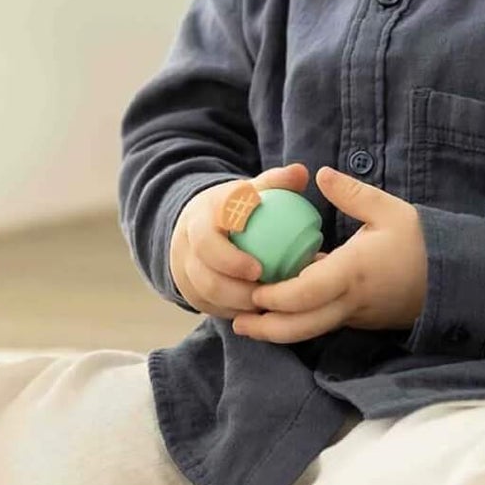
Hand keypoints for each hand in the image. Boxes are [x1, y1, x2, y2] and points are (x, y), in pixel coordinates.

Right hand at [169, 163, 311, 316]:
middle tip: (265, 293)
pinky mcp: (188, 289)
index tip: (258, 268)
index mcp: (205, 213)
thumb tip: (300, 172)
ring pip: (205, 290)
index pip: (208, 234)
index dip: (230, 255)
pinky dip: (234, 311)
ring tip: (266, 303)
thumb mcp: (250, 192)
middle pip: (204, 269)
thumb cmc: (236, 209)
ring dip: (237, 301)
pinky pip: (209, 305)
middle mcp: (188, 240)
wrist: (197, 225)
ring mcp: (184, 266)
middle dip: (233, 285)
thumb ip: (275, 183)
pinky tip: (257, 312)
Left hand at [233, 165, 426, 341]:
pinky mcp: (360, 318)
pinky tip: (279, 310)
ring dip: (280, 330)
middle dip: (267, 329)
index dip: (277, 297)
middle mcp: (351, 301)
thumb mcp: (390, 210)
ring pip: (312, 330)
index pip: (307, 294)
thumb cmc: (422, 242)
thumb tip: (321, 174)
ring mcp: (356, 314)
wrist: (457, 277)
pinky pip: (324, 322)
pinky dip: (300, 320)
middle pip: (303, 327)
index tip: (254, 291)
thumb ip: (353, 194)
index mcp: (354, 273)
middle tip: (236, 322)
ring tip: (248, 322)